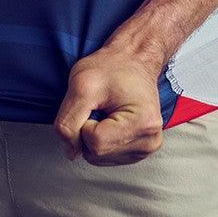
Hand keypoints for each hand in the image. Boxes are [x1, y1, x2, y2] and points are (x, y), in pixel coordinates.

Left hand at [53, 44, 163, 165]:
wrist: (134, 58)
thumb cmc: (113, 66)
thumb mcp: (81, 83)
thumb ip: (68, 120)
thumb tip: (69, 151)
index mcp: (143, 124)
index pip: (95, 143)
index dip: (84, 123)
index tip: (95, 103)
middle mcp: (150, 141)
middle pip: (96, 154)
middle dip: (88, 130)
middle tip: (101, 105)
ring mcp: (146, 147)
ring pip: (99, 158)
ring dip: (94, 135)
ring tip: (108, 110)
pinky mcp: (139, 150)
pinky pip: (106, 156)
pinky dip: (102, 138)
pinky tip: (112, 119)